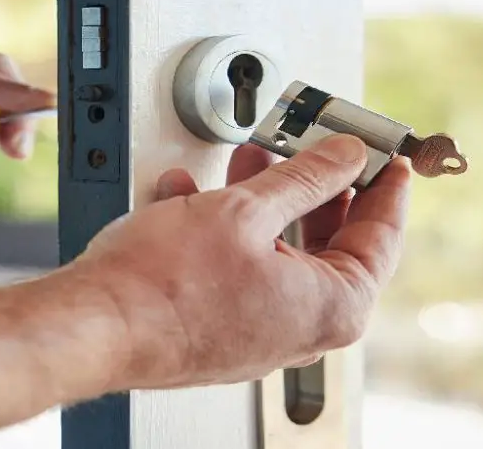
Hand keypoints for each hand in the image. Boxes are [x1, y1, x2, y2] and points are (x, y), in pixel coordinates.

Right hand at [71, 135, 411, 391]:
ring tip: (246, 164)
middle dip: (311, 187)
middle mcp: (302, 329)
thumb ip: (305, 177)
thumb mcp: (246, 208)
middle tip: (311, 149)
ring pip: (277, 254)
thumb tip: (343, 157)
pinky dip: (225, 232)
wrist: (98, 325)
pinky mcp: (219, 329)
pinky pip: (239, 271)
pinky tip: (193, 200)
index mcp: (332, 306)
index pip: (381, 235)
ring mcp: (259, 333)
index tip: (384, 156)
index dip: (383, 184)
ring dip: (261, 202)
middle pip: (328, 243)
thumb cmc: (164, 284)